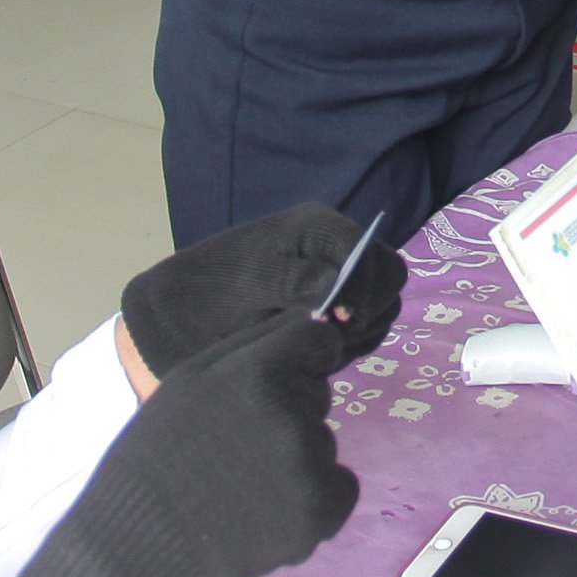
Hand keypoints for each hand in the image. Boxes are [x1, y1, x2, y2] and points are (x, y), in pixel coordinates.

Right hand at [16, 313, 360, 576]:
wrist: (141, 543)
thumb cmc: (159, 452)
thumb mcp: (189, 380)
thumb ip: (252, 347)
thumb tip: (311, 323)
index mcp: (255, 374)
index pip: (317, 341)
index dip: (301, 358)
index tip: (282, 379)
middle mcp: (289, 415)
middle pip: (317, 396)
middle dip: (289, 411)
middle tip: (238, 446)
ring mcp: (308, 468)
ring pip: (323, 443)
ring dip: (297, 458)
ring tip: (243, 484)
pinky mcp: (320, 514)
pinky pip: (341, 486)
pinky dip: (315, 497)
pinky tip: (269, 508)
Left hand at [117, 204, 403, 377]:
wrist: (188, 316)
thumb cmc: (214, 288)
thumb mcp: (247, 281)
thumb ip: (291, 281)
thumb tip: (332, 285)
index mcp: (319, 228)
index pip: (367, 252)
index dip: (363, 285)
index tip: (341, 320)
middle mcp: (338, 250)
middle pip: (388, 276)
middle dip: (369, 308)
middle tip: (334, 333)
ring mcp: (343, 282)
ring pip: (383, 306)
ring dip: (361, 330)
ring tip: (319, 341)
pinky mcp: (340, 311)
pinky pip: (369, 329)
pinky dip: (354, 344)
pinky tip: (319, 349)